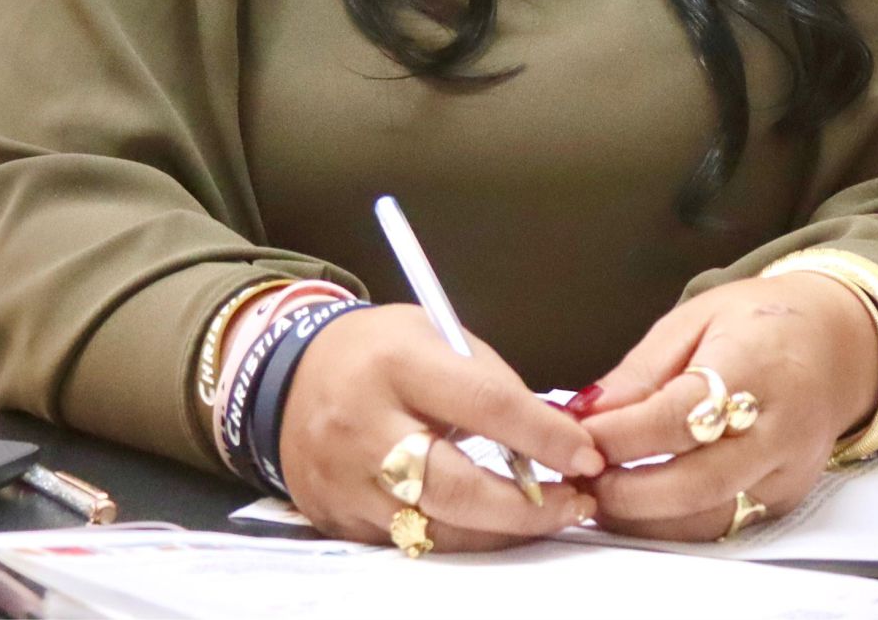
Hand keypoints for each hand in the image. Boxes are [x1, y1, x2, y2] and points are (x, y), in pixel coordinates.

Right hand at [276, 303, 604, 550]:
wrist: (290, 374)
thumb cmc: (379, 351)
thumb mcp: (435, 336)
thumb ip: (492, 384)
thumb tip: (556, 437)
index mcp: (397, 364)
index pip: (485, 405)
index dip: (545, 436)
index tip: (587, 454)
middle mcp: (364, 425)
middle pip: (457, 487)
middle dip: (528, 506)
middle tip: (576, 502)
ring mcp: (345, 479)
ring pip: (436, 528)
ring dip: (501, 530)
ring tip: (545, 515)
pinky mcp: (338, 517)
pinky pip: (409, 541)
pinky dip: (456, 536)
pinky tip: (487, 522)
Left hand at [577, 274, 877, 540]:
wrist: (839, 342)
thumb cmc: (762, 324)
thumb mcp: (695, 319)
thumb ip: (640, 371)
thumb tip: (584, 413)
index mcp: (753, 367)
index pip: (676, 417)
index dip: (619, 436)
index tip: (575, 437)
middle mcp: (778, 429)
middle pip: (695, 482)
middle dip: (626, 492)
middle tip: (578, 478)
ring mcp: (786, 470)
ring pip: (709, 517)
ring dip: (643, 518)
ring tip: (597, 497)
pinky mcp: (784, 497)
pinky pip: (724, 523)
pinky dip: (673, 522)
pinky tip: (637, 506)